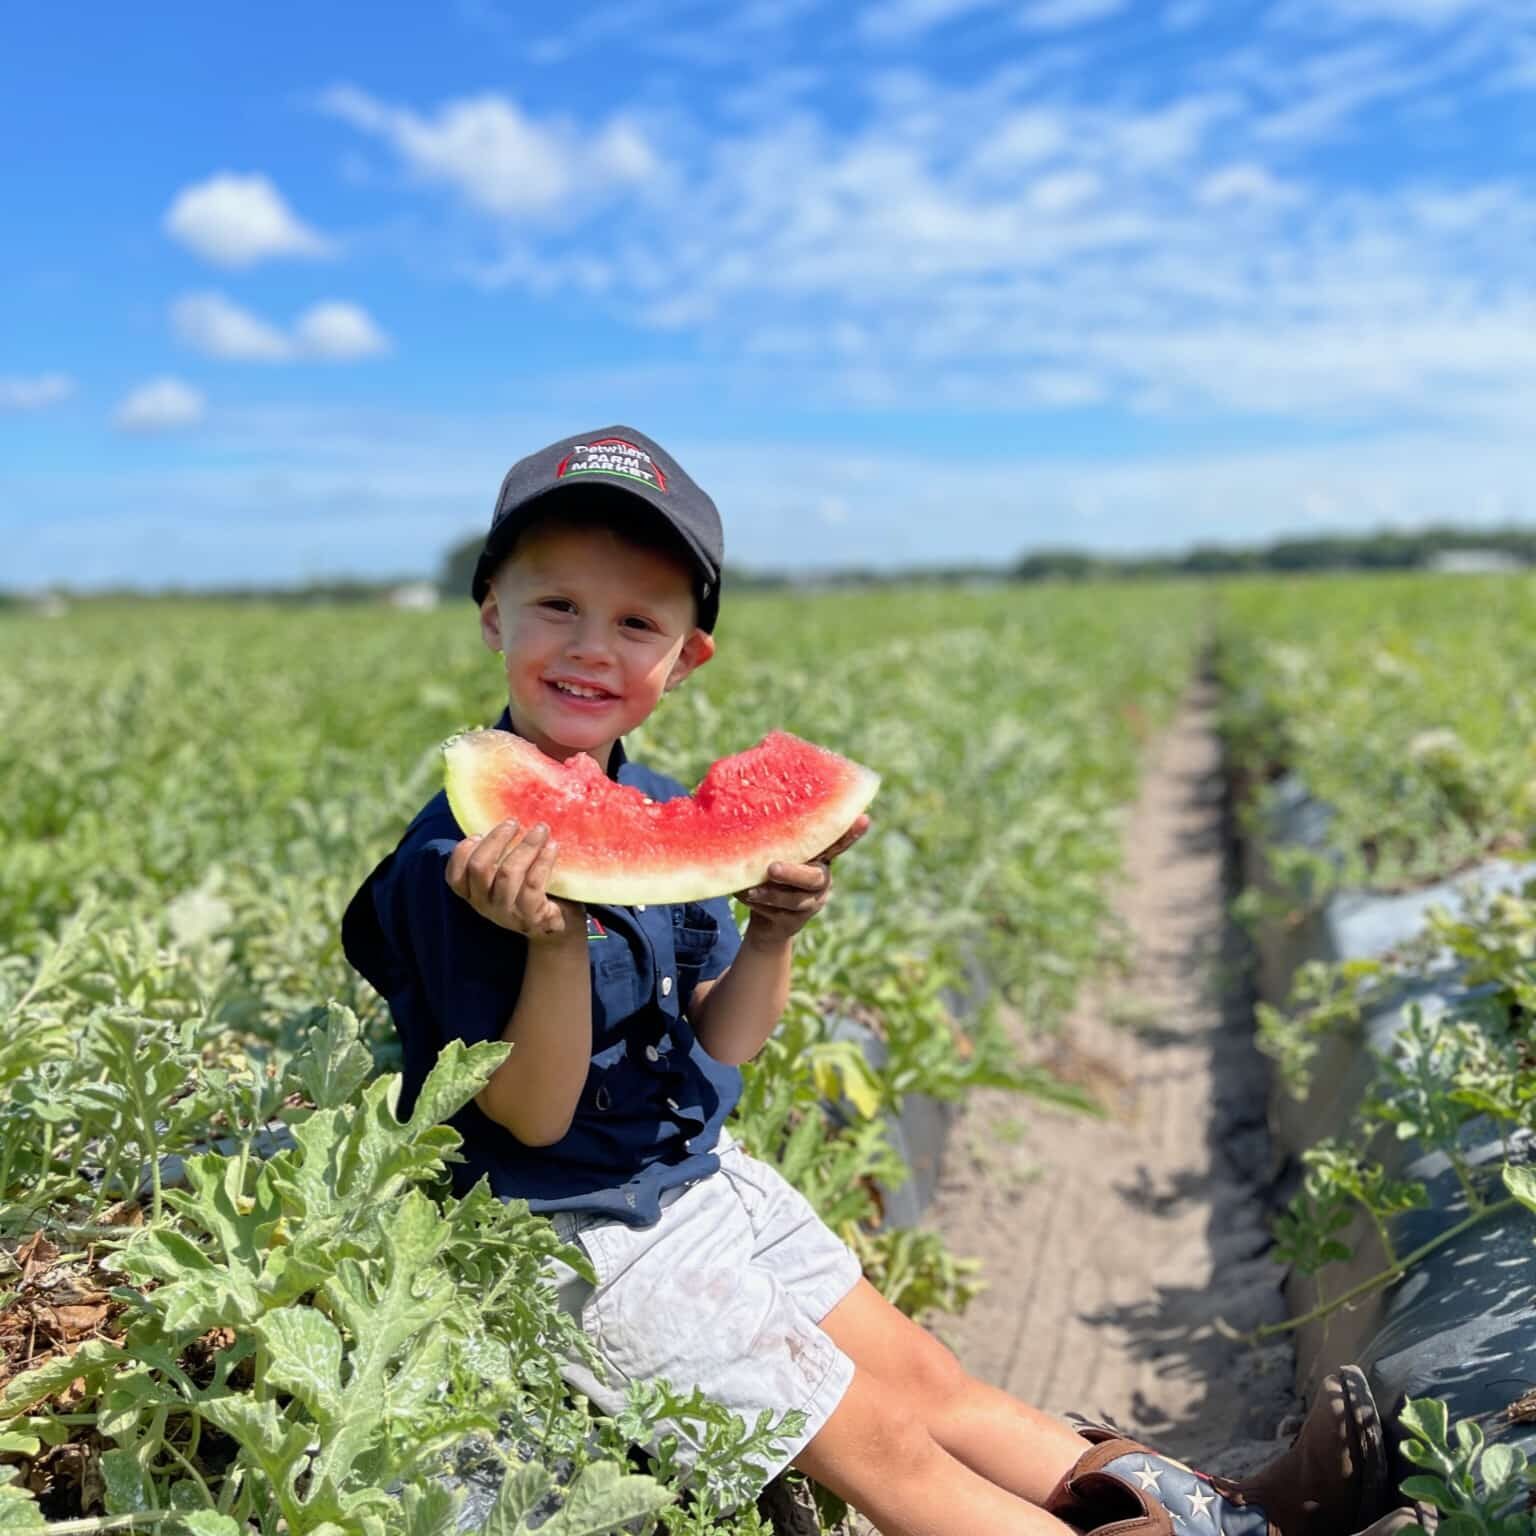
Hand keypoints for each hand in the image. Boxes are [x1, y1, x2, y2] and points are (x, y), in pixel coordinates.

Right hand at [446, 819, 583, 941]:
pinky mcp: (531, 916)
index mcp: (475, 895)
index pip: (454, 876)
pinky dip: (543, 861)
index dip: (462, 852)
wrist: (556, 927)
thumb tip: (505, 820)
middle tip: (514, 822)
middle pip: (479, 868)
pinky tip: (552, 847)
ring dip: (525, 846)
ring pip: (508, 873)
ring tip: (540, 829)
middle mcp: (485, 905)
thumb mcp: (506, 877)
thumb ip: (498, 857)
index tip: (478, 834)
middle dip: (496, 839)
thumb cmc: (529, 893)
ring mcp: (507, 913)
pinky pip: (533, 884)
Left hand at [735, 815, 870, 944]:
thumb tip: (751, 816)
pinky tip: (743, 895)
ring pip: (795, 900)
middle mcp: (821, 879)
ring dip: (770, 894)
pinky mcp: (795, 921)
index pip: (839, 844)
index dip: (852, 834)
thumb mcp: (775, 856)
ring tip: (750, 889)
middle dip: (793, 873)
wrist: (766, 922)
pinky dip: (757, 904)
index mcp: (819, 858)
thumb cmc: (769, 876)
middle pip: (815, 877)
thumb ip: (774, 845)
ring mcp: (811, 903)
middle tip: (772, 868)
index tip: (864, 818)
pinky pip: (777, 913)